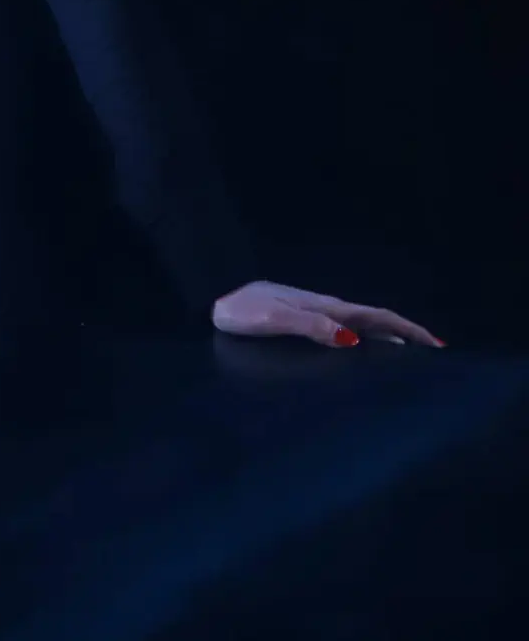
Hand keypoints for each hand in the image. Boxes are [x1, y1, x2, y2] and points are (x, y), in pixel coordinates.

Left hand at [211, 281, 445, 348]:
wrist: (219, 305)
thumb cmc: (243, 313)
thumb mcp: (274, 319)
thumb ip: (311, 326)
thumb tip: (351, 338)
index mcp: (323, 307)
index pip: (372, 315)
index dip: (403, 328)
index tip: (433, 343)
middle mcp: (323, 307)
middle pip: (372, 316)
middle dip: (403, 330)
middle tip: (434, 348)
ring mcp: (314, 311)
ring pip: (361, 320)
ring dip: (387, 332)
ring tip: (411, 348)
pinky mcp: (303, 318)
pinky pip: (345, 325)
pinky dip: (365, 334)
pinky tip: (366, 343)